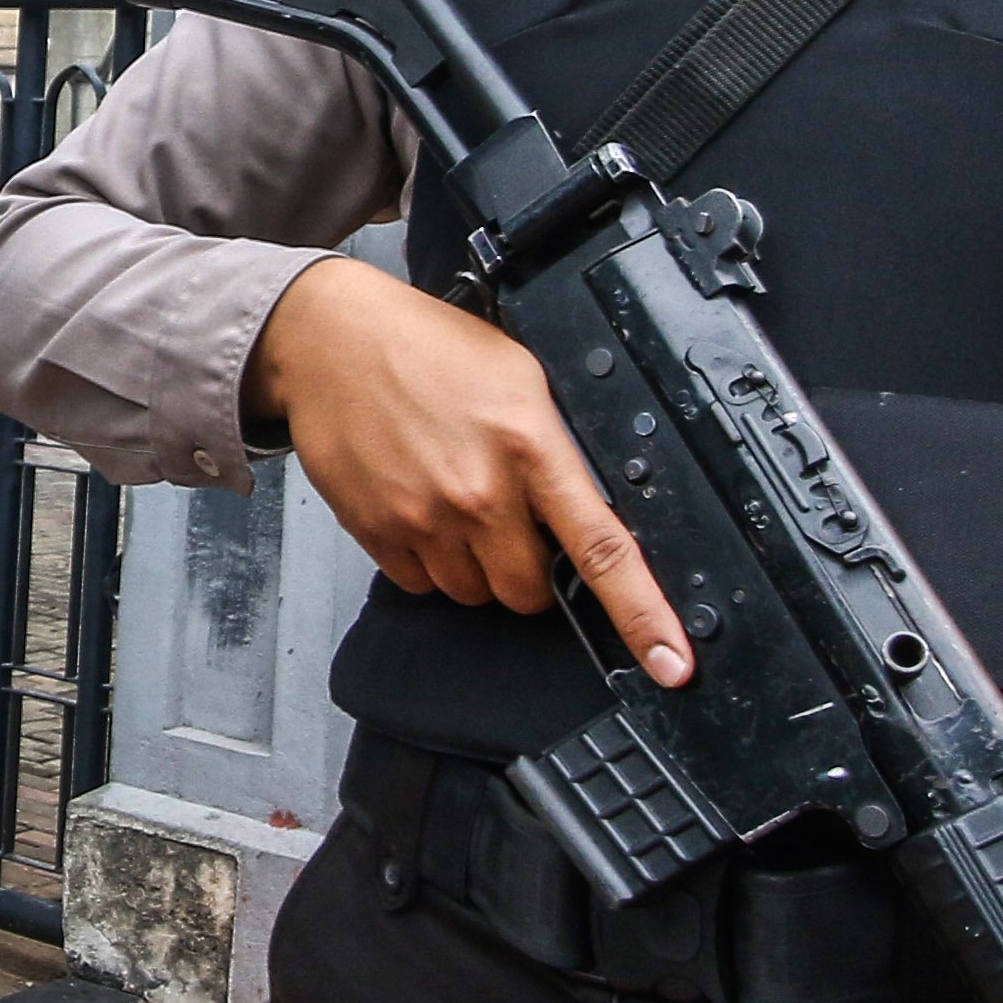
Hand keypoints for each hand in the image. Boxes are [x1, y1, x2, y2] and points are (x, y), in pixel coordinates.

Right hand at [247, 257, 691, 684]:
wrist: (333, 339)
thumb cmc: (427, 347)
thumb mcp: (521, 376)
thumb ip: (555, 446)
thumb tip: (590, 502)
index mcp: (530, 447)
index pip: (602, 549)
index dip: (642, 614)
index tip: (669, 663)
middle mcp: (478, 492)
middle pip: (527, 594)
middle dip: (530, 573)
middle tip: (513, 524)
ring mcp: (424, 518)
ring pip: (473, 594)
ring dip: (476, 568)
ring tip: (458, 504)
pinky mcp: (378, 531)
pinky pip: (421, 585)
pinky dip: (428, 562)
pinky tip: (421, 509)